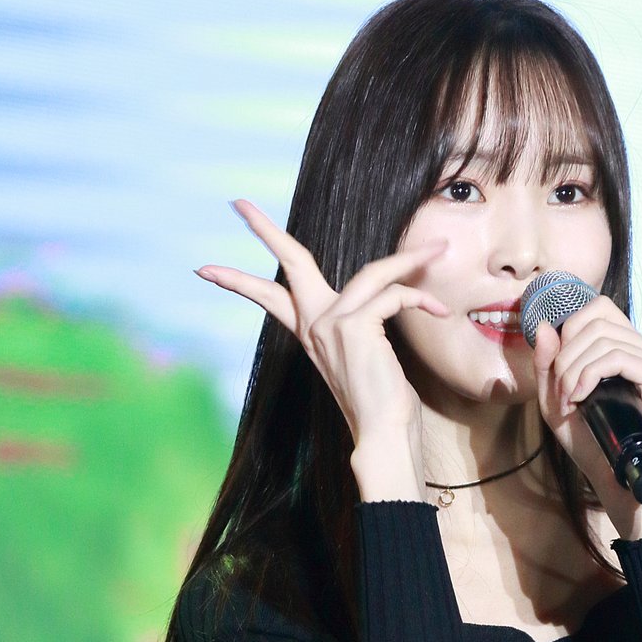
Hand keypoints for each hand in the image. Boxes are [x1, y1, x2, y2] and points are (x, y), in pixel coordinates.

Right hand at [196, 200, 449, 487]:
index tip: (204, 268)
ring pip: (372, 272)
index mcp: (310, 333)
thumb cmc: (383, 405)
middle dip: (265, 229)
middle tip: (239, 204)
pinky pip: (393, 294)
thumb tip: (389, 299)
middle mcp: (315, 325)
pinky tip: (437, 311)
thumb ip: (364, 327)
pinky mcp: (355, 326)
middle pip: (289, 262)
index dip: (237, 280)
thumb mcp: (366, 358)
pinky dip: (420, 298)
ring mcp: (331, 324)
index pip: (269, 298)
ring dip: (409, 259)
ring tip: (436, 249)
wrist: (383, 437)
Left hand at [530, 299, 641, 529]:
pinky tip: (580, 398)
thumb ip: (547, 363)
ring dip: (573, 370)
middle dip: (566, 356)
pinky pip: (616, 357)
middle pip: (596, 322)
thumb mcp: (558, 399)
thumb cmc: (593, 445)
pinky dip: (588, 374)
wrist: (619, 482)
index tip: (559, 372)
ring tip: (569, 402)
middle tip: (561, 394)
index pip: (599, 309)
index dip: (569, 333)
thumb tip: (545, 325)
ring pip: (602, 339)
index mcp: (637, 347)